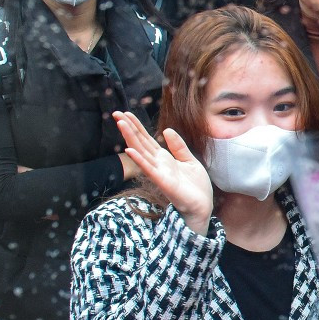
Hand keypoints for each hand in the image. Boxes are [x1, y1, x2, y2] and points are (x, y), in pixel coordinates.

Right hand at [114, 111, 211, 231]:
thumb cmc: (196, 187)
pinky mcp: (163, 182)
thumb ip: (178, 146)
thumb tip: (166, 130)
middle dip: (128, 128)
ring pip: (141, 152)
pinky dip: (139, 159)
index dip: (136, 126)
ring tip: (120, 123)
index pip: (146, 139)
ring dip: (130, 137)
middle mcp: (157, 164)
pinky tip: (130, 150)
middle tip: (116, 113)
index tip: (125, 113)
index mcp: (163, 158)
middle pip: (140, 142)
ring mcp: (158, 173)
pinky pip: (149, 169)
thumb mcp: (189, 160)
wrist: (202, 206)